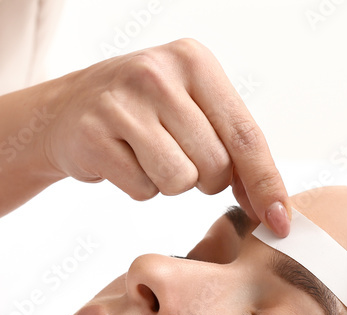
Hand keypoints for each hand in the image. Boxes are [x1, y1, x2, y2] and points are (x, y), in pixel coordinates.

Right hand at [40, 39, 290, 234]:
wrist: (66, 110)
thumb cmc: (146, 115)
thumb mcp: (194, 110)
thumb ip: (237, 150)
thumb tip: (276, 210)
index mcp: (194, 61)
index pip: (246, 135)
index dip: (266, 184)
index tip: (280, 222)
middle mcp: (159, 73)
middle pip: (215, 166)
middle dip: (204, 178)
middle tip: (176, 154)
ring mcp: (121, 101)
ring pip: (180, 181)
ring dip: (169, 183)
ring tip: (147, 155)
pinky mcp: (93, 133)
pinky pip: (142, 189)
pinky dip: (138, 187)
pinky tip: (121, 159)